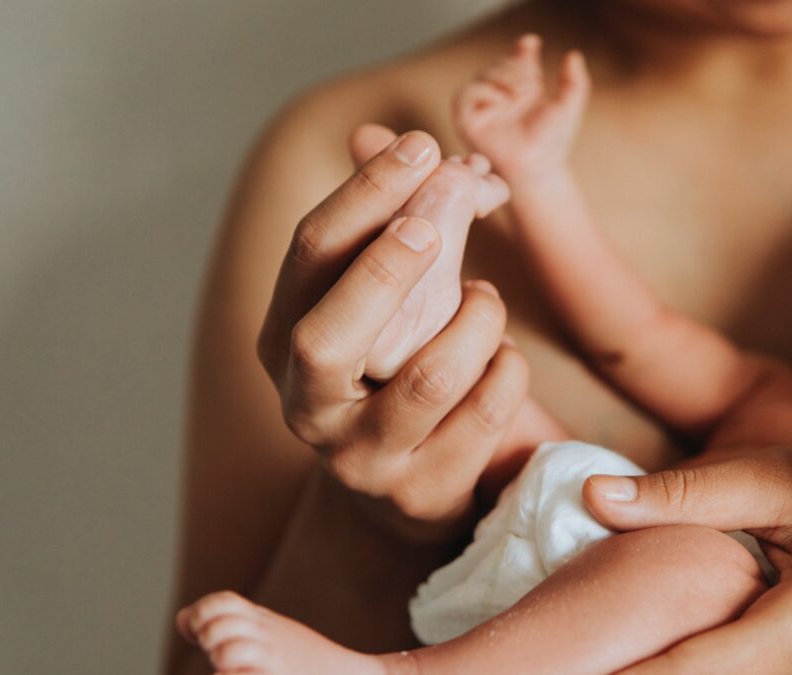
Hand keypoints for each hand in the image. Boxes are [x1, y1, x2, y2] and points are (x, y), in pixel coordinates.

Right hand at [256, 125, 528, 539]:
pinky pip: (486, 413)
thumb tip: (381, 134)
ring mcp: (361, 459)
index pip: (310, 256)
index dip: (364, 196)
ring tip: (486, 302)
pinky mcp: (421, 494)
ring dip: (477, 322)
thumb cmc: (395, 370)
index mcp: (284, 339)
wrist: (408, 486)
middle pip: (331, 335)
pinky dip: (508, 368)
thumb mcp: (380, 304)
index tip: (419, 146)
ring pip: (430, 378)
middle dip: (386, 267)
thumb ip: (383, 227)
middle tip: (437, 217)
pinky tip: (503, 355)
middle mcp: (306, 405)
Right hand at [453, 34, 589, 178]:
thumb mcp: (568, 108)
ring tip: (519, 93)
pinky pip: (466, 94)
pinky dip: (484, 91)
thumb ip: (575, 82)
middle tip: (530, 84)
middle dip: (516, 68)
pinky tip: (502, 100)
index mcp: (522, 88)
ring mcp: (483, 107)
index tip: (532, 43)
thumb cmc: (552, 142)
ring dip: (503, 77)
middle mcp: (501, 95)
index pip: (519, 59)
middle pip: (502, 64)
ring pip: (484, 75)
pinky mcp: (467, 119)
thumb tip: (573, 55)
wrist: (538, 167)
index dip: (523, 48)